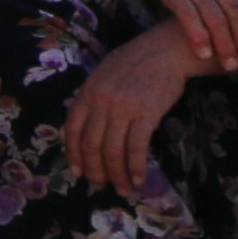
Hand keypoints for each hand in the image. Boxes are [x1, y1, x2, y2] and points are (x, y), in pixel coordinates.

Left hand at [62, 20, 200, 195]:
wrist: (165, 50)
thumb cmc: (135, 63)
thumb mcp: (104, 75)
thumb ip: (93, 100)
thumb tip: (88, 130)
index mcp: (87, 92)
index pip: (72, 130)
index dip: (74, 155)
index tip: (78, 172)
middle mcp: (101, 101)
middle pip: (91, 145)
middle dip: (95, 170)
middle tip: (100, 185)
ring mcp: (123, 107)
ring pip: (113, 151)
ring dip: (117, 175)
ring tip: (123, 188)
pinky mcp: (146, 113)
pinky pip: (137, 147)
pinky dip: (136, 167)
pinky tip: (139, 178)